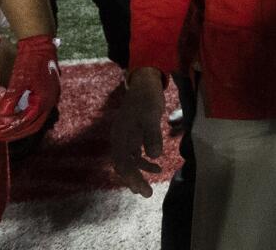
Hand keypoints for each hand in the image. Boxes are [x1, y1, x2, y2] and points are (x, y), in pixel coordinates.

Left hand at [0, 34, 60, 140]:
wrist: (40, 44)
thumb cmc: (30, 61)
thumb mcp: (18, 81)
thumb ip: (11, 100)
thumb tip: (2, 118)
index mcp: (45, 100)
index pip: (27, 123)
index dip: (10, 131)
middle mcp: (51, 101)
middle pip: (33, 125)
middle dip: (14, 133)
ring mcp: (51, 97)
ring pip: (35, 119)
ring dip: (19, 126)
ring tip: (3, 127)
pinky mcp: (47, 92)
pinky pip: (36, 110)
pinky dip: (24, 116)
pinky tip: (14, 115)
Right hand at [111, 67, 165, 196]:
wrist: (144, 82)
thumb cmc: (147, 99)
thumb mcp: (151, 116)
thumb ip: (152, 135)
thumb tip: (154, 156)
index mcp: (121, 137)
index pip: (123, 164)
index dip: (132, 178)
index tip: (142, 190)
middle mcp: (119, 139)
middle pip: (123, 165)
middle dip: (134, 180)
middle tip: (146, 194)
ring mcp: (125, 136)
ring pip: (129, 161)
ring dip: (139, 172)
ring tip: (149, 185)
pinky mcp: (132, 133)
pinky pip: (134, 152)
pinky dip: (143, 161)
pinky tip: (156, 164)